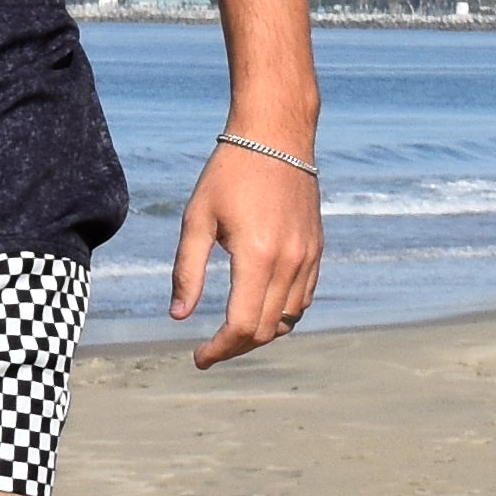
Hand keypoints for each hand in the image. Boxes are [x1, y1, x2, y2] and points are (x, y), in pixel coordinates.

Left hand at [169, 139, 321, 369]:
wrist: (275, 137)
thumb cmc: (229, 173)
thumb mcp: (197, 217)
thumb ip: (187, 269)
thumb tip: (179, 316)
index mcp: (257, 256)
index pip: (241, 325)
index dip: (219, 349)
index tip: (198, 358)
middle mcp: (289, 263)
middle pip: (265, 330)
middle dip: (235, 347)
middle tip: (209, 349)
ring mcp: (308, 259)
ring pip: (288, 320)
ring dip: (260, 334)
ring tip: (231, 332)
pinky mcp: (317, 251)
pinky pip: (303, 300)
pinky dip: (282, 315)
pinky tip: (259, 308)